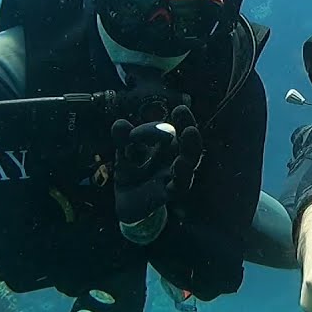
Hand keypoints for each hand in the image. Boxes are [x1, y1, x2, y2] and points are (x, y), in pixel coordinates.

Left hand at [110, 106, 203, 242]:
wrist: (127, 202)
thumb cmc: (131, 173)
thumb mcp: (124, 154)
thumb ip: (123, 140)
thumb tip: (120, 123)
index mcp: (166, 146)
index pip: (165, 131)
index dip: (150, 129)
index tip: (131, 135)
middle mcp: (175, 158)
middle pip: (188, 139)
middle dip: (187, 123)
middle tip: (182, 109)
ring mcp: (174, 175)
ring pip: (190, 161)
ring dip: (191, 146)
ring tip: (190, 131)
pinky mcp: (169, 193)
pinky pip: (180, 185)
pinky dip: (182, 175)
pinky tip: (179, 165)